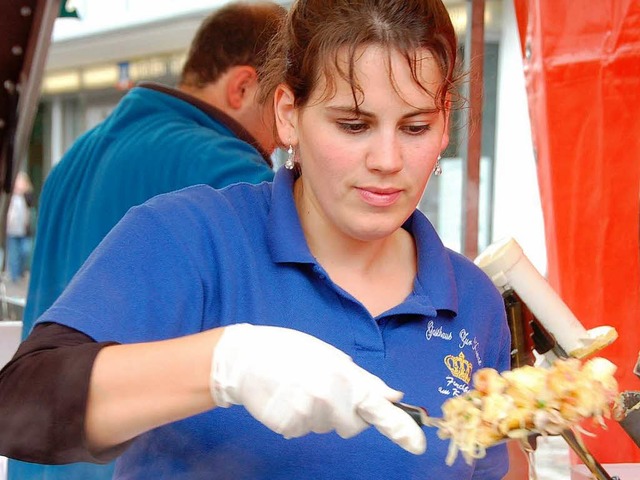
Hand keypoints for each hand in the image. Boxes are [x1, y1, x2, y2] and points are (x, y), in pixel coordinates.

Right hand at [210, 323, 425, 453]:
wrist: (244, 358)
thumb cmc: (291, 350)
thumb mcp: (331, 356)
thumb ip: (364, 379)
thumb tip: (394, 395)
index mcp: (343, 378)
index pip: (379, 409)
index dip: (401, 429)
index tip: (418, 445)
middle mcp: (329, 401)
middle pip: (353, 425)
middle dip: (347, 412)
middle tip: (323, 388)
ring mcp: (308, 417)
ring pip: (327, 427)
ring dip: (320, 413)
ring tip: (299, 387)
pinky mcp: (289, 428)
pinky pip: (304, 430)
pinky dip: (299, 418)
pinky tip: (287, 398)